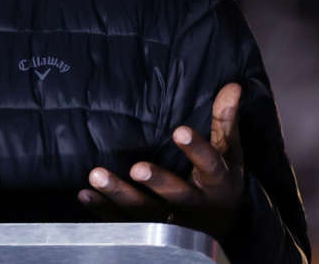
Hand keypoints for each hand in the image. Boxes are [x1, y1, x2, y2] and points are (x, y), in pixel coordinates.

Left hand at [77, 82, 245, 238]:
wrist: (219, 227)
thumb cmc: (220, 181)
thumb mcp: (229, 154)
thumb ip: (226, 122)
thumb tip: (232, 86)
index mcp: (217, 183)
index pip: (210, 164)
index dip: (195, 149)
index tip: (179, 130)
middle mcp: (195, 205)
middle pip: (175, 194)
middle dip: (156, 181)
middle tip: (136, 167)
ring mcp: (171, 222)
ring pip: (145, 211)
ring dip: (120, 194)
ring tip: (96, 175)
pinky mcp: (149, 233)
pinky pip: (125, 223)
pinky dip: (104, 210)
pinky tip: (86, 194)